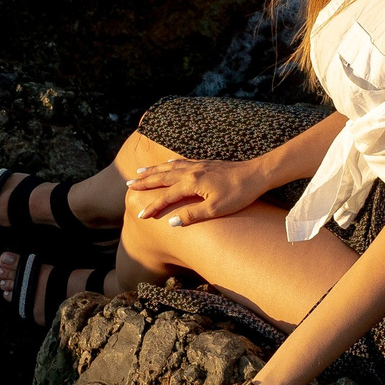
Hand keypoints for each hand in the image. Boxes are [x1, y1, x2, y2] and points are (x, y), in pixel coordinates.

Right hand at [125, 155, 271, 226]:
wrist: (256, 174)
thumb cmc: (238, 194)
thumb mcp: (216, 209)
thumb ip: (192, 215)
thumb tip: (172, 222)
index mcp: (192, 183)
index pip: (166, 197)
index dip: (153, 206)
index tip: (141, 215)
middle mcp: (191, 172)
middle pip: (162, 177)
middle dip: (145, 182)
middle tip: (128, 184)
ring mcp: (198, 166)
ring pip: (169, 167)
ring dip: (153, 170)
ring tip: (140, 172)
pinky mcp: (205, 163)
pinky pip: (180, 162)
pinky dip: (169, 163)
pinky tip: (167, 163)